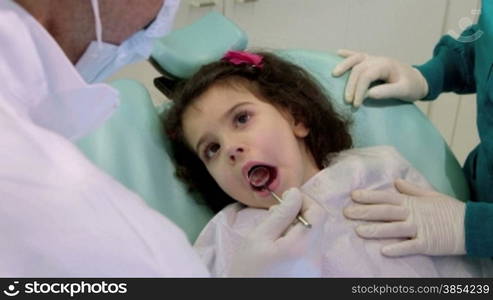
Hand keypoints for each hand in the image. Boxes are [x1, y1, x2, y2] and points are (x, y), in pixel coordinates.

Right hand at [228, 188, 326, 276]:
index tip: (287, 198)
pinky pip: (311, 249)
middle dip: (300, 212)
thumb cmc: (248, 271)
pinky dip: (298, 241)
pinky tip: (280, 246)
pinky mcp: (312, 275)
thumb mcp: (258, 238)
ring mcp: (315, 269)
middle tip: (277, 213)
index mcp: (301, 247)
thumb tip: (296, 193)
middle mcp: (315, 259)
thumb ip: (280, 214)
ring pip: (314, 236)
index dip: (305, 200)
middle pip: (318, 224)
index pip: (318, 212)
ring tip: (275, 231)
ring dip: (298, 226)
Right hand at [331, 49, 428, 106]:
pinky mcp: (372, 61)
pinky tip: (338, 53)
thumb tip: (369, 95)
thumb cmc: (412, 86)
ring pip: (355, 59)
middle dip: (351, 85)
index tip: (356, 104)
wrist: (419, 80)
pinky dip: (348, 54)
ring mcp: (374, 59)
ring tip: (334, 74)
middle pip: (358, 68)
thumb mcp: (404, 91)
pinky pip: (358, 55)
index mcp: (386, 65)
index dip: (359, 89)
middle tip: (347, 101)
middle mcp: (378, 59)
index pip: (366, 75)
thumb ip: (387, 92)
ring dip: (344, 65)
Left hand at [343, 179, 465, 256]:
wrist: (470, 225)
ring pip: (394, 229)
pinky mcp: (427, 244)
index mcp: (411, 202)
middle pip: (385, 212)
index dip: (370, 196)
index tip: (353, 195)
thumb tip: (396, 182)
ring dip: (376, 230)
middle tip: (346, 212)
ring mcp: (419, 229)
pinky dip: (397, 249)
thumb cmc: (448, 210)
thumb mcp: (430, 195)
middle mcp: (412, 214)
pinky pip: (410, 247)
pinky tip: (383, 251)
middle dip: (365, 211)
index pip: (386, 197)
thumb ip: (411, 190)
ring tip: (358, 231)